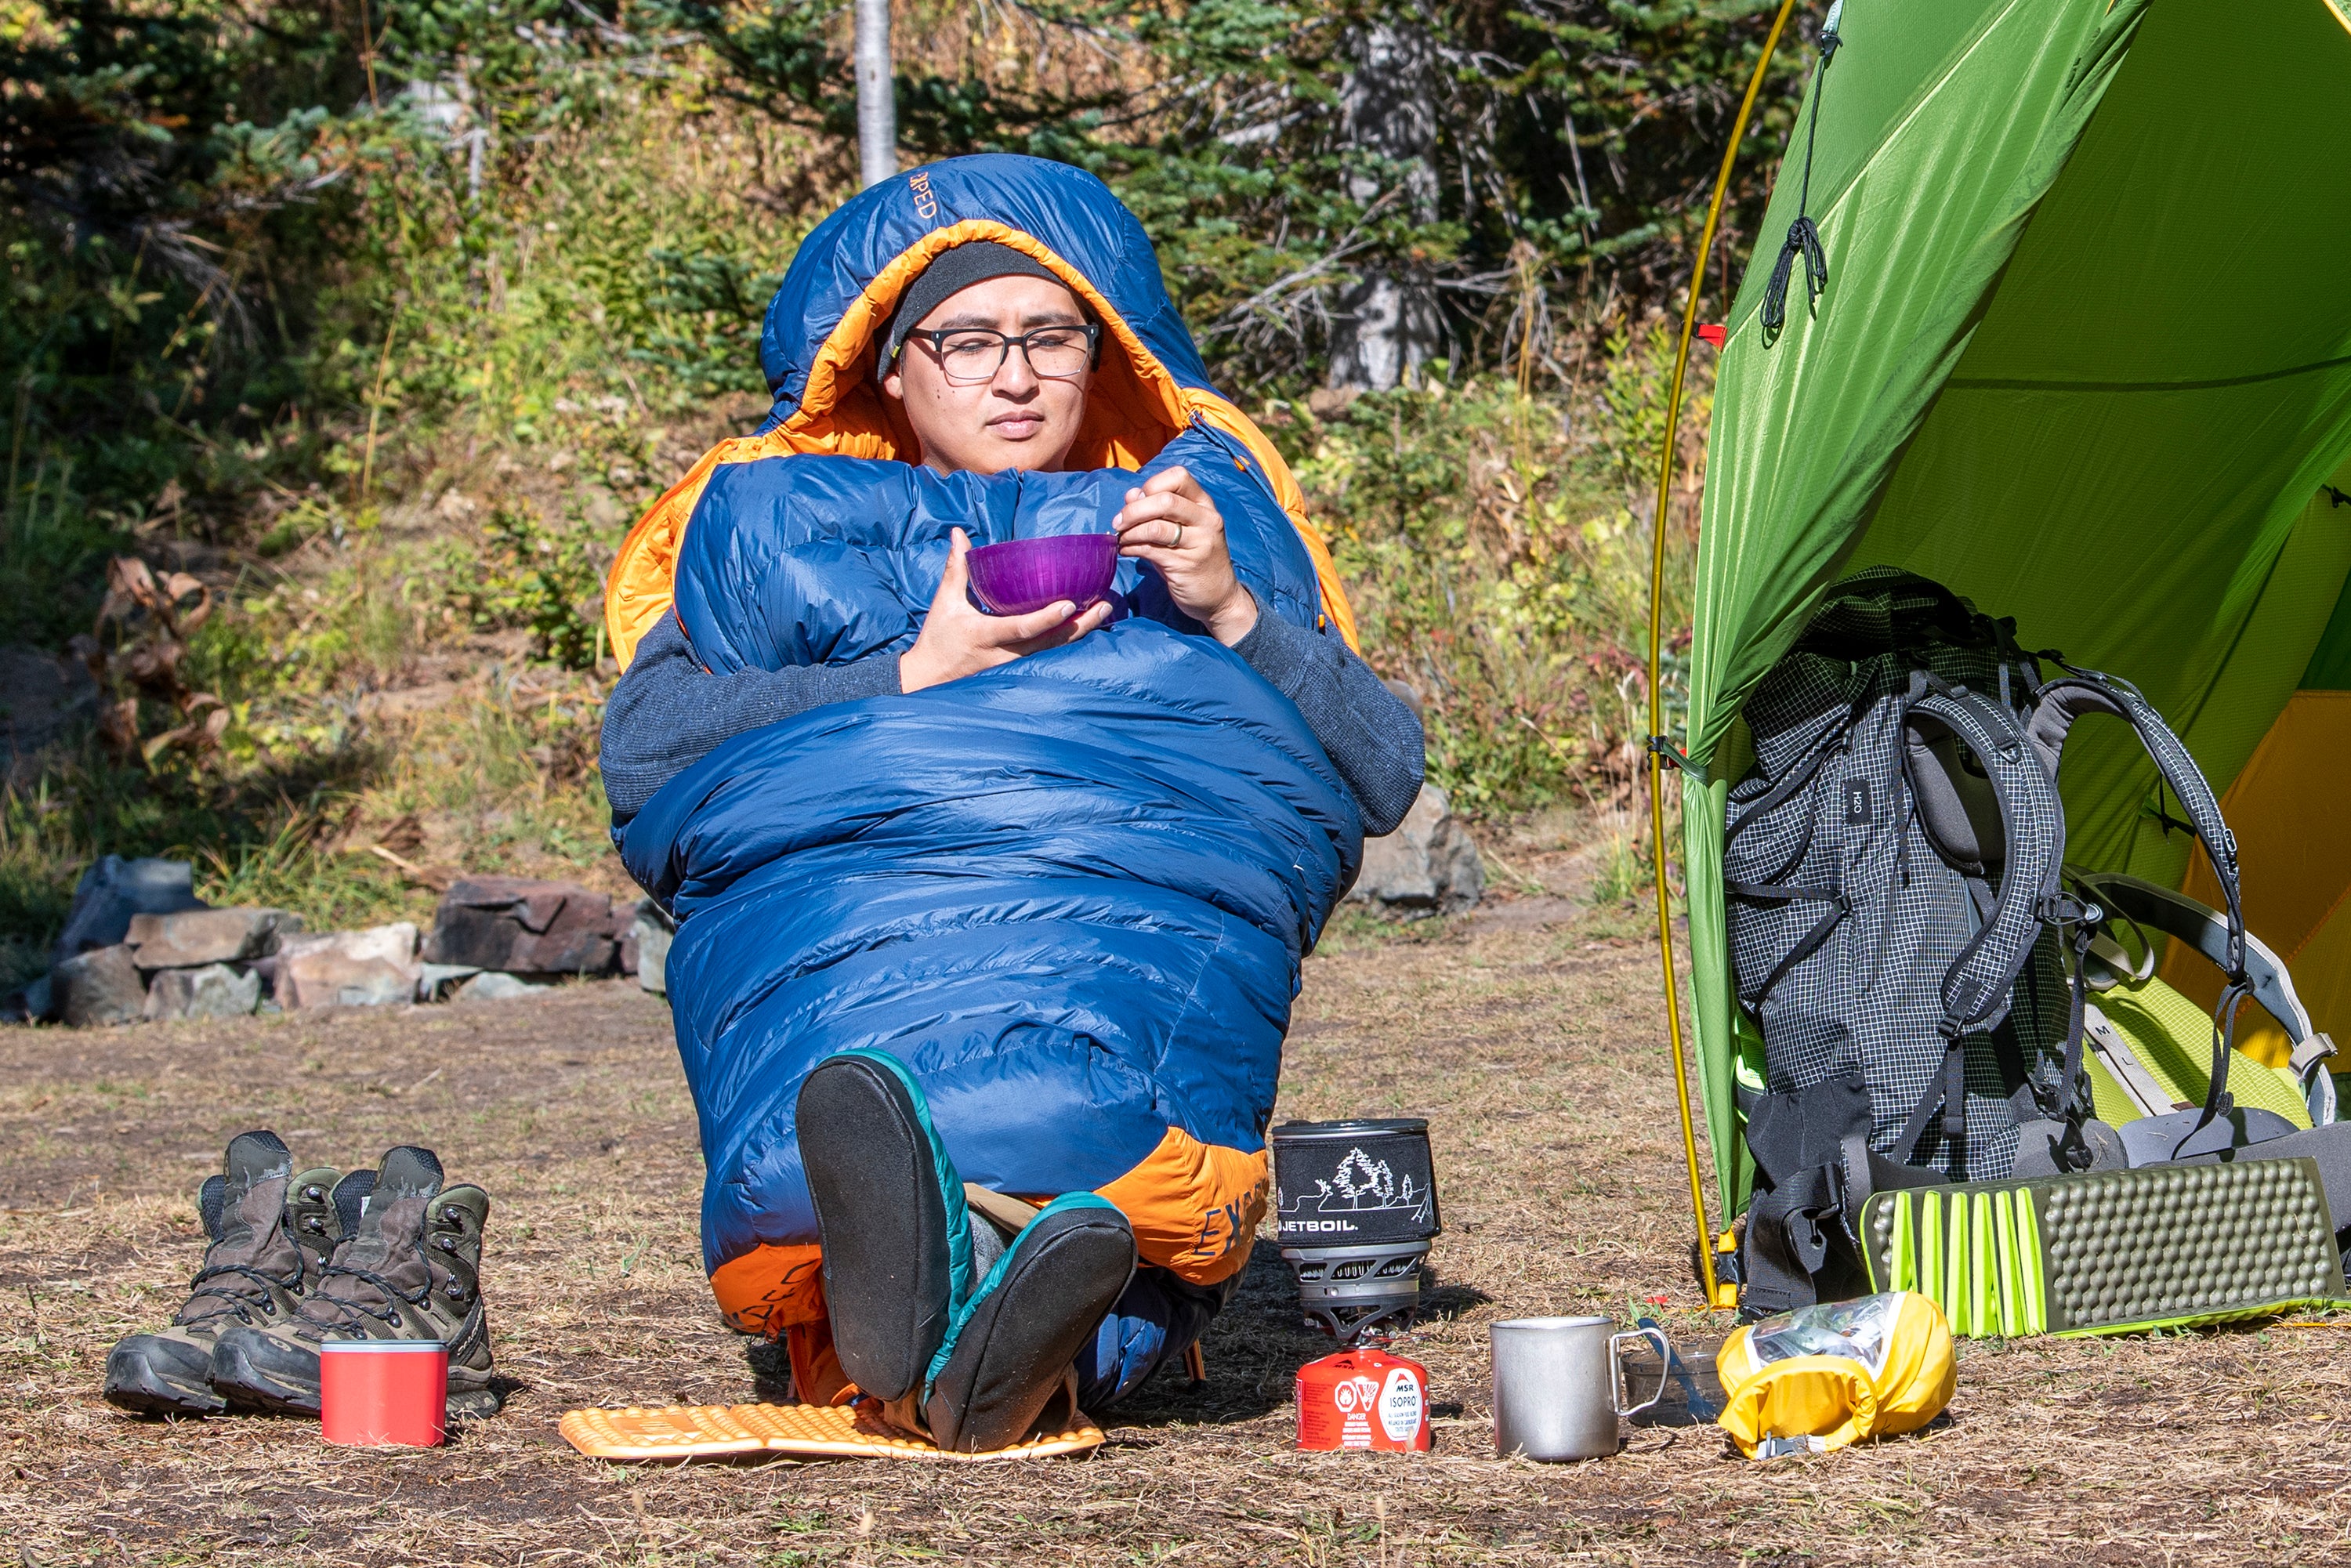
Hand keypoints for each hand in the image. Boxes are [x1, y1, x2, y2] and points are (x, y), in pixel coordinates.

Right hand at [901, 528, 1112, 691]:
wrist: (932, 677)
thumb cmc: (938, 638)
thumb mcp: (943, 603)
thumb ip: (956, 568)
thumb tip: (958, 534)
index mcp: (985, 635)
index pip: (1021, 628)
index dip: (1046, 619)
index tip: (1069, 605)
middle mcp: (1006, 654)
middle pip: (1050, 642)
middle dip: (1080, 625)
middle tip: (1105, 604)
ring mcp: (1015, 664)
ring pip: (1054, 650)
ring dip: (1081, 631)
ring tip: (1104, 610)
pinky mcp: (1020, 667)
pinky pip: (1049, 653)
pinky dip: (1069, 638)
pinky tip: (1087, 624)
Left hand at [1114, 466, 1258, 645]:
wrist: (1219, 597)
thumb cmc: (1194, 559)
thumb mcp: (1179, 530)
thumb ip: (1156, 511)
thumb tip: (1130, 494)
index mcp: (1205, 505)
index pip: (1179, 477)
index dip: (1152, 485)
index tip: (1137, 500)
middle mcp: (1207, 520)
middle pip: (1165, 500)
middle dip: (1134, 510)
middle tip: (1119, 523)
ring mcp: (1200, 543)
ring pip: (1156, 526)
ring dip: (1130, 531)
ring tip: (1121, 539)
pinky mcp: (1186, 565)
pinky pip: (1151, 550)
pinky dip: (1131, 548)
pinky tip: (1126, 551)